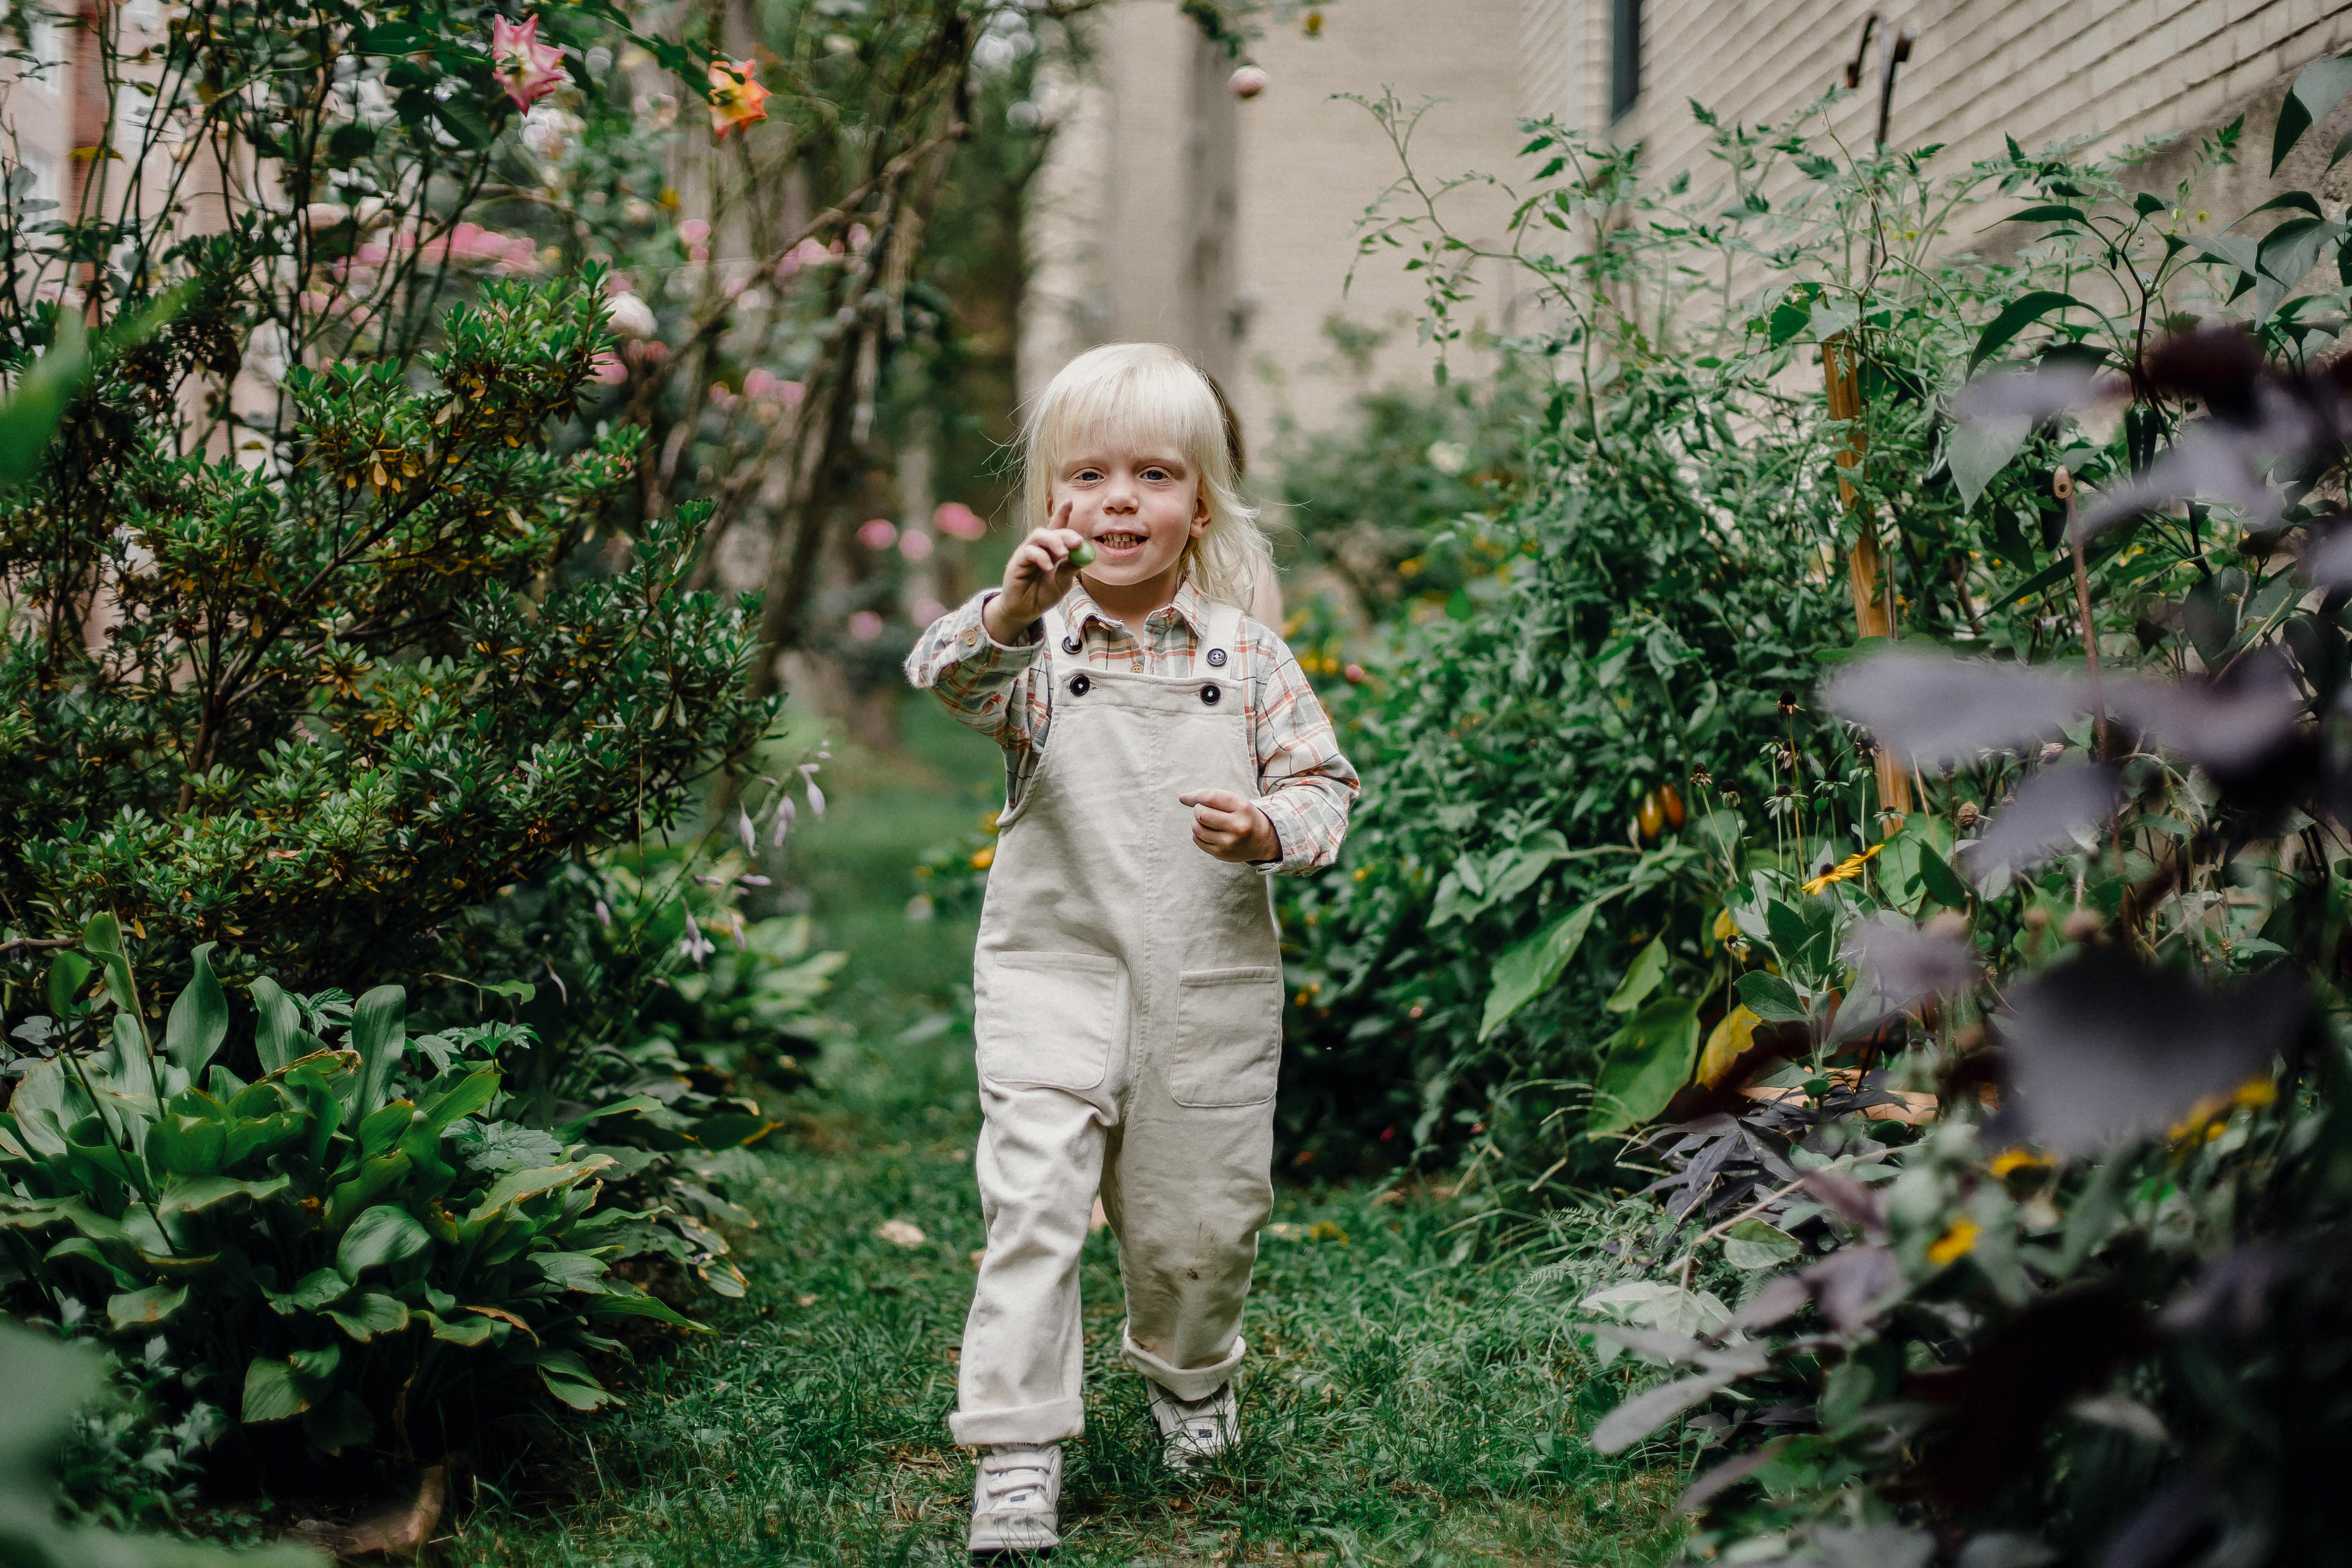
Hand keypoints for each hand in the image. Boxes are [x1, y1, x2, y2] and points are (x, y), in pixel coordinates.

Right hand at [982, 502, 1087, 643]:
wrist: (1026, 610)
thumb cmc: (1043, 593)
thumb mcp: (1063, 581)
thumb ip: (1071, 567)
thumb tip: (1087, 554)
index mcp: (1051, 549)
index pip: (1057, 527)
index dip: (1062, 513)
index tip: (1070, 501)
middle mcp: (1039, 547)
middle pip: (1051, 530)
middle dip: (1066, 533)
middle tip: (1078, 542)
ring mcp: (1026, 553)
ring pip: (1038, 535)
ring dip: (1054, 542)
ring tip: (1064, 553)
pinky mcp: (1017, 562)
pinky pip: (1028, 551)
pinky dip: (1041, 557)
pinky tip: (1048, 567)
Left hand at [1180, 789, 1279, 863]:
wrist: (1262, 840)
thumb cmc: (1243, 815)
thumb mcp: (1234, 801)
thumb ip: (1208, 796)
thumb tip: (1181, 797)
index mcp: (1242, 807)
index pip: (1209, 797)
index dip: (1199, 796)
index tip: (1199, 798)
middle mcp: (1237, 826)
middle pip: (1201, 814)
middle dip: (1197, 809)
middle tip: (1205, 809)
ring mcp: (1229, 843)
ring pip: (1196, 828)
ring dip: (1196, 821)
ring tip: (1205, 820)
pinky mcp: (1221, 854)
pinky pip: (1197, 840)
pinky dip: (1198, 833)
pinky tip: (1208, 831)